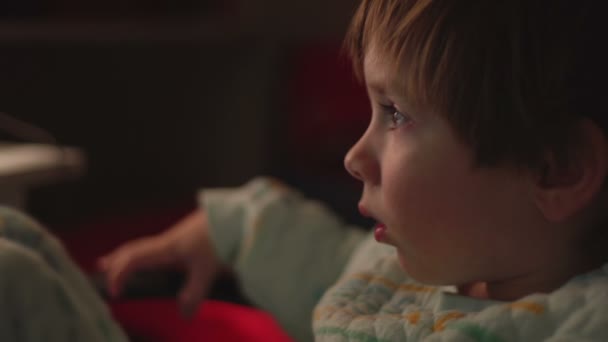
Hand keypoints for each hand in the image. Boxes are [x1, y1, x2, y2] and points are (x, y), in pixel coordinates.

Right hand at [98, 209, 220, 315]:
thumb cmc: (221, 239)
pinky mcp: (186, 236)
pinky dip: (145, 252)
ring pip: (144, 245)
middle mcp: (167, 241)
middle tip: (100, 269)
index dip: (119, 274)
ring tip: (117, 261)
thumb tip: (184, 315)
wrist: (237, 217)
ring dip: (129, 254)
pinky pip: (156, 245)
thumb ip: (194, 293)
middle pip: (133, 249)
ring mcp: (176, 237)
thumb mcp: (207, 270)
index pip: (133, 259)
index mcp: (166, 248)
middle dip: (116, 260)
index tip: (115, 292)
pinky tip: (155, 258)